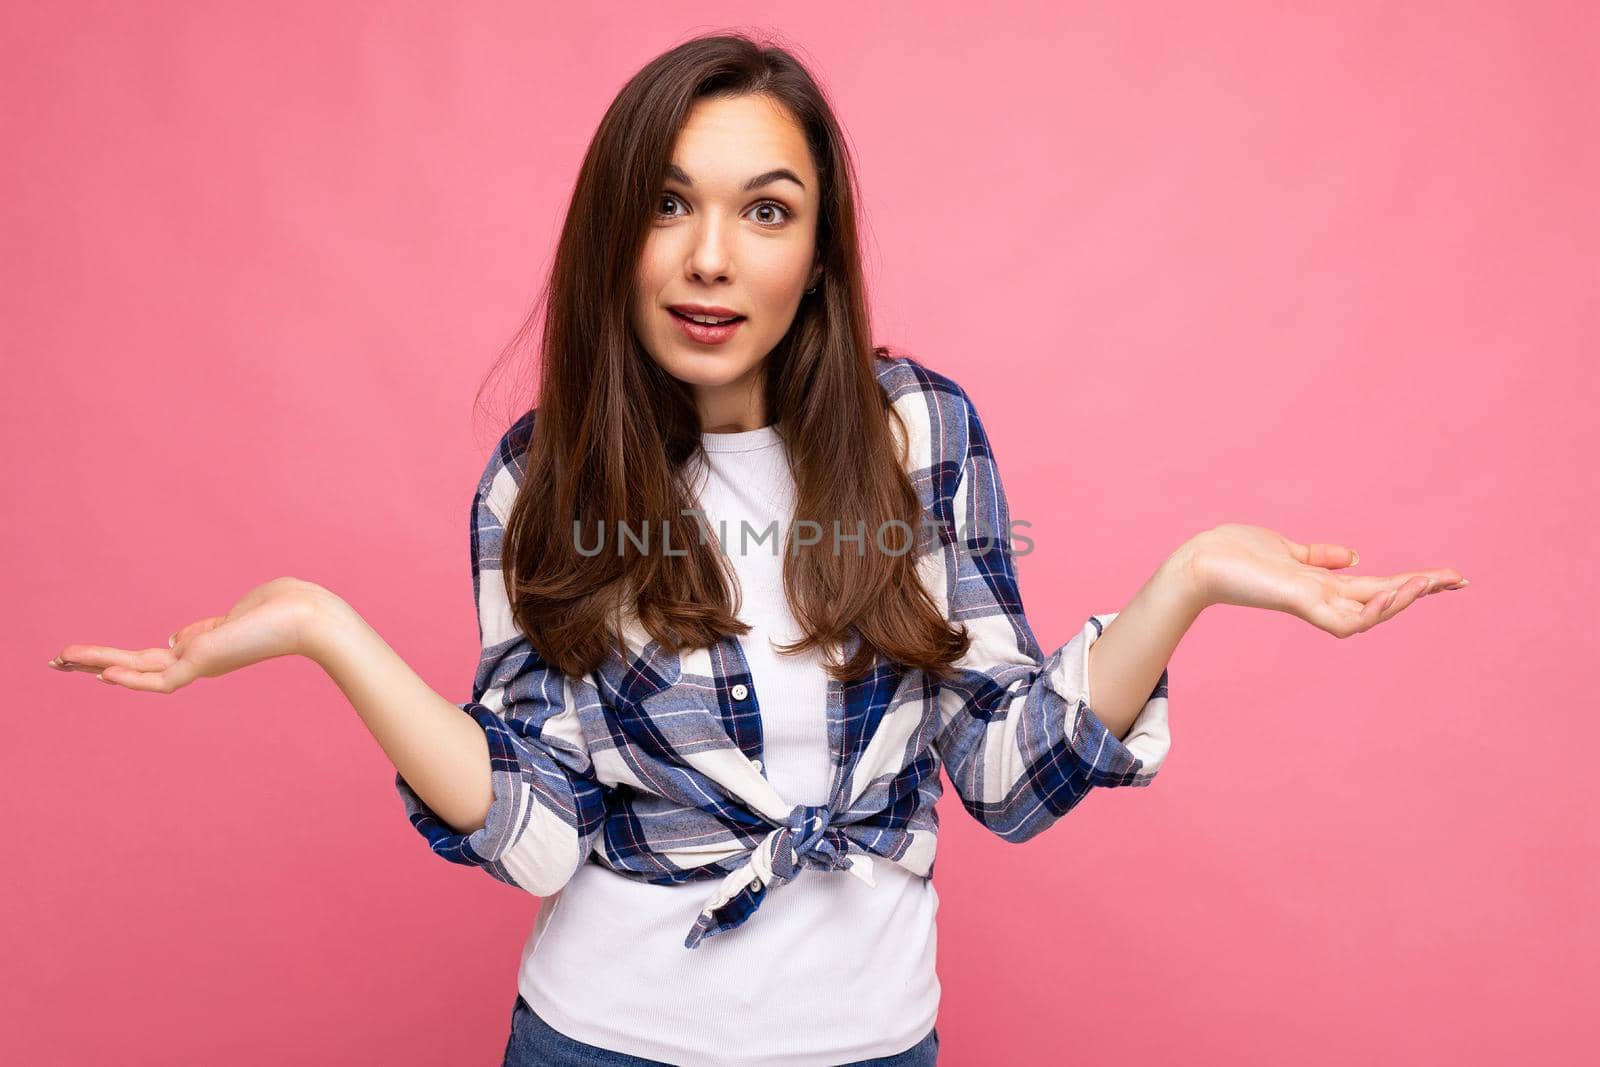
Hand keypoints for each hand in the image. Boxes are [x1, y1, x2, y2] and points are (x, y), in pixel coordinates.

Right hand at [46, 576, 331, 692]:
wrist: (308, 616)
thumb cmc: (283, 607)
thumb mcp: (235, 614)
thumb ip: (203, 630)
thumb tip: (173, 639)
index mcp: (206, 647)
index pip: (157, 656)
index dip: (124, 659)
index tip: (93, 663)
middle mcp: (198, 659)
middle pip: (137, 665)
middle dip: (97, 662)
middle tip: (59, 662)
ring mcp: (199, 664)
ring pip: (138, 671)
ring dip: (98, 664)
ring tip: (61, 660)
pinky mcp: (203, 664)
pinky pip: (159, 679)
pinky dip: (130, 678)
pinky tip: (101, 675)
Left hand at [1182, 523, 1467, 638]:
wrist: (1199, 561)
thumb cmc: (1235, 552)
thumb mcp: (1287, 549)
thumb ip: (1321, 556)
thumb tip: (1354, 556)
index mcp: (1324, 585)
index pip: (1379, 585)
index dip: (1413, 582)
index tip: (1449, 576)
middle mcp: (1323, 598)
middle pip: (1384, 599)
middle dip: (1423, 590)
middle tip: (1460, 579)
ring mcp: (1312, 603)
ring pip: (1371, 613)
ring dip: (1402, 598)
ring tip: (1428, 582)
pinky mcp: (1298, 602)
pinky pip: (1345, 618)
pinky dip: (1371, 608)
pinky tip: (1392, 591)